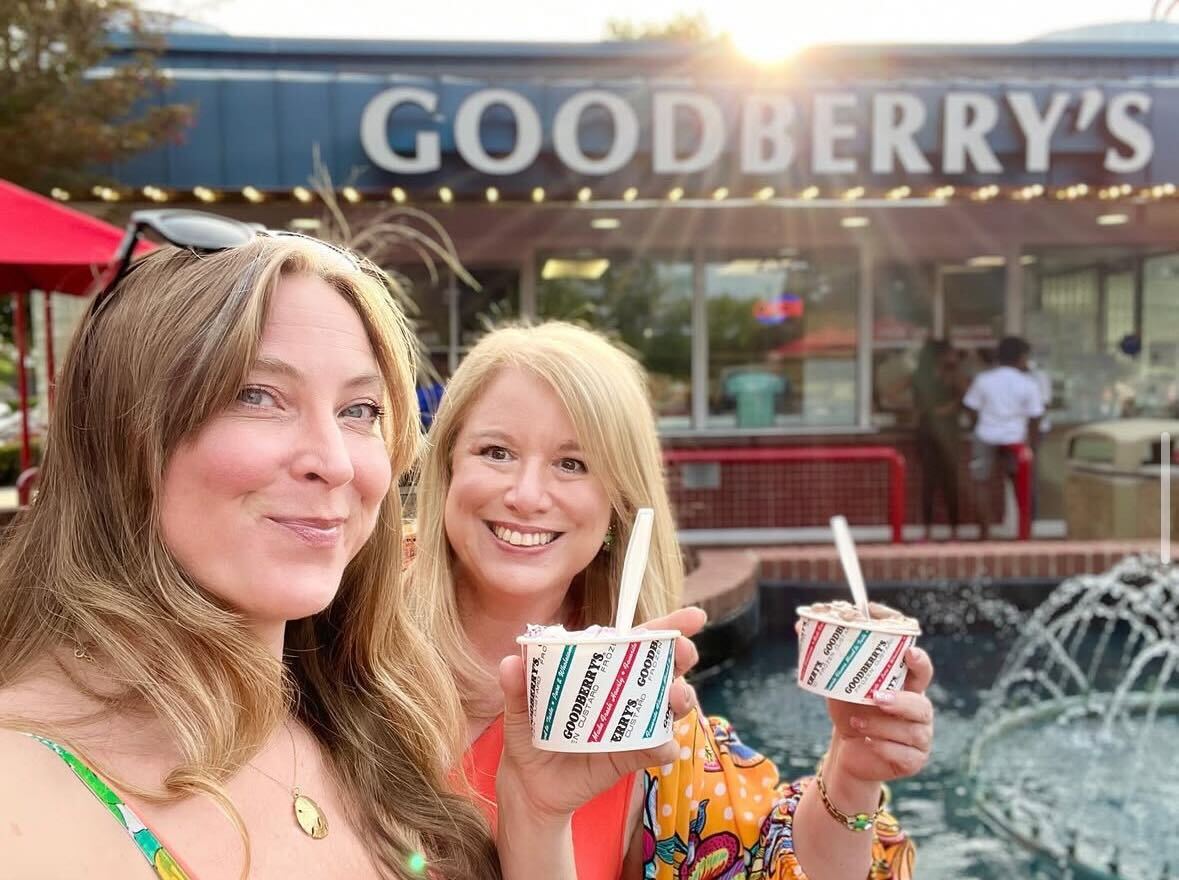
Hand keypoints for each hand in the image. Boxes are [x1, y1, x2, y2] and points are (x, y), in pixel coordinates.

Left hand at [496, 606, 706, 820]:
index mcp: (602, 669)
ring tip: (676, 697)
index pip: (638, 642)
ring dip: (681, 699)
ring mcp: (632, 724)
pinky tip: (662, 746)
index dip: (667, 626)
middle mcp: (625, 692)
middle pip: (664, 668)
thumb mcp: (518, 708)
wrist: (529, 782)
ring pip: (669, 706)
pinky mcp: (632, 756)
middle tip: (684, 654)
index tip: (694, 618)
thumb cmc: (529, 732)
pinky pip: (657, 750)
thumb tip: (510, 662)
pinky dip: (664, 747)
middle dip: (681, 656)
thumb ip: (517, 686)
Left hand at [823, 646, 934, 785]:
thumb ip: (828, 659)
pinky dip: (883, 748)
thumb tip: (799, 626)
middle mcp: (918, 710)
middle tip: (877, 698)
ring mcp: (919, 737)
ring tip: (856, 722)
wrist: (848, 749)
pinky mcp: (913, 760)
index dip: (920, 661)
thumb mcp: (839, 684)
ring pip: (911, 732)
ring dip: (881, 726)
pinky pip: (905, 755)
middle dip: (901, 701)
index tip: (908, 653)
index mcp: (906, 687)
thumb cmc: (850, 710)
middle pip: (922, 705)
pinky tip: (867, 742)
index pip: (922, 670)